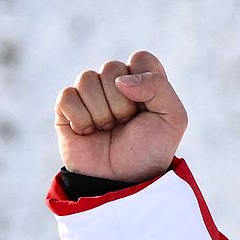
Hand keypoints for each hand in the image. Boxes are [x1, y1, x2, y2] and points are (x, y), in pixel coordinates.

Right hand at [52, 49, 187, 184]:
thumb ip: (158, 86)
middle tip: (126, 124)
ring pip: (87, 79)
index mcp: (142, 81)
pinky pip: (68, 96)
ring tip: (108, 130)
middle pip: (111, 68)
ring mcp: (90, 94)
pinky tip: (89, 133)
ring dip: (102, 112)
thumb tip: (121, 79)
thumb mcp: (173, 119)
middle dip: (122, 103)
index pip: (140, 58)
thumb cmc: (150, 151)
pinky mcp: (66, 108)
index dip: (144, 81)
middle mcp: (115, 83)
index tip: (147, 106)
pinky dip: (81, 119)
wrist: (124, 181)